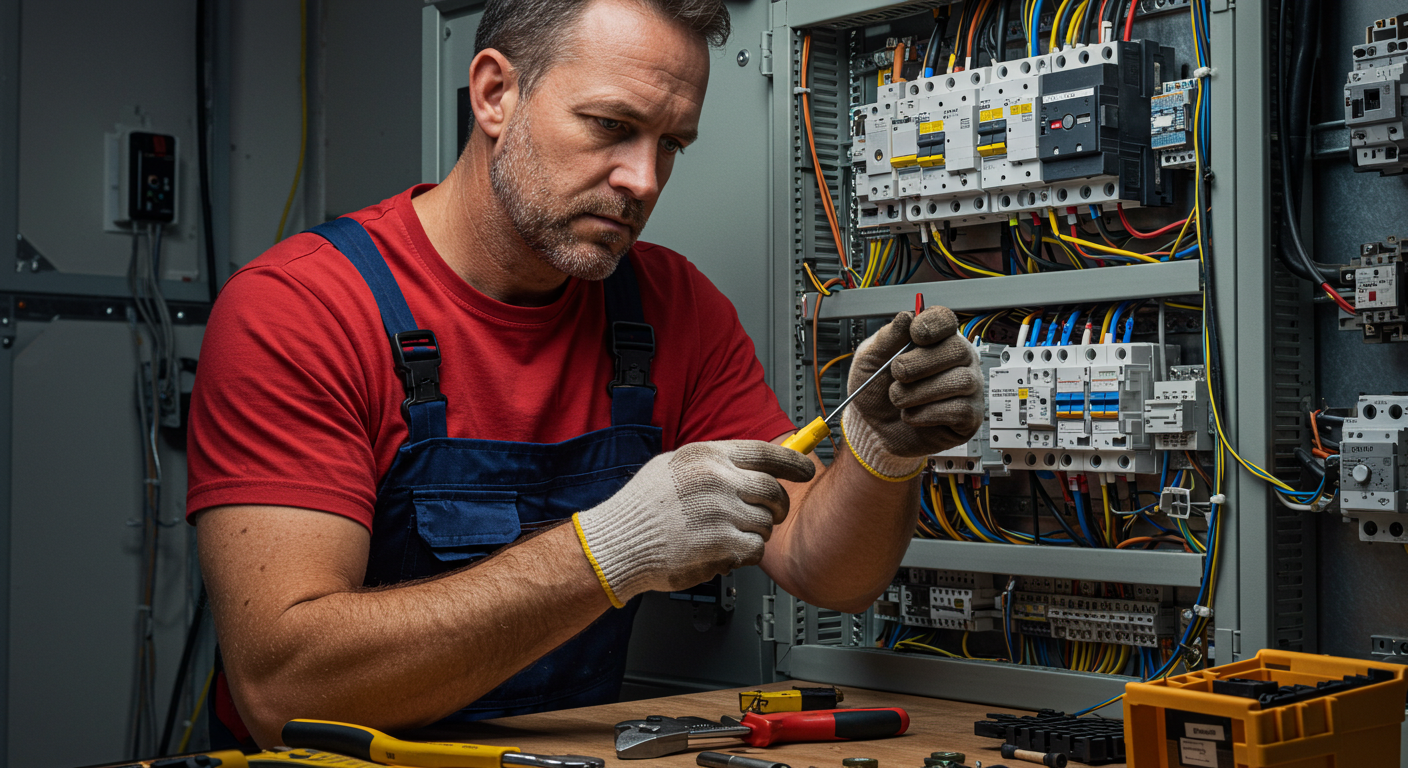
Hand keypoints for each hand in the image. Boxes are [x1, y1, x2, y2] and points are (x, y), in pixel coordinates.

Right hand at [572, 440, 816, 605]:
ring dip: (755, 533)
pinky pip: (755, 550)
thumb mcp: (673, 466)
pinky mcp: (720, 544)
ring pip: (766, 523)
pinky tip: (724, 552)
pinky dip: (745, 555)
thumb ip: (713, 464)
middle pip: (773, 490)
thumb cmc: (641, 508)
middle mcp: (716, 480)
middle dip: (777, 507)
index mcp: (706, 456)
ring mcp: (719, 512)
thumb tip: (751, 465)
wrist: (617, 543)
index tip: (807, 470)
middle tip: (769, 515)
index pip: (765, 452)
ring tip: (729, 536)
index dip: (793, 462)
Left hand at [841, 306, 984, 479]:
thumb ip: (886, 338)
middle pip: (957, 349)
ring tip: (898, 399)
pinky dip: (928, 414)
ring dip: (920, 392)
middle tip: (898, 373)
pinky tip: (912, 415)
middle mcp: (957, 360)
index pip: (946, 320)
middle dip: (920, 363)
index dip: (933, 324)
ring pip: (960, 381)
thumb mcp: (869, 360)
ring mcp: (967, 388)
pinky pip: (960, 410)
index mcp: (935, 340)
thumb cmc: (875, 392)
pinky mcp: (968, 417)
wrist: (872, 428)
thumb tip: (906, 317)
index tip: (915, 334)